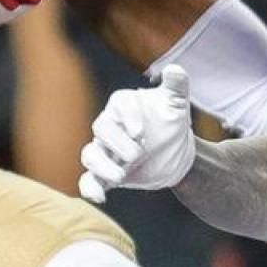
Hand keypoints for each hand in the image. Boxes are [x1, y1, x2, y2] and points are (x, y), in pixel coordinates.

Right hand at [78, 66, 195, 202]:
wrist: (175, 154)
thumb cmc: (171, 123)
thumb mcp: (177, 104)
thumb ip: (177, 86)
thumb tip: (175, 70)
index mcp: (124, 105)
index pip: (119, 104)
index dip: (128, 117)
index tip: (141, 131)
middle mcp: (110, 126)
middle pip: (101, 128)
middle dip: (118, 142)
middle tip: (139, 153)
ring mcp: (106, 150)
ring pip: (90, 154)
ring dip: (102, 166)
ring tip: (121, 175)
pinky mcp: (106, 173)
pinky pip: (89, 179)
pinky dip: (89, 188)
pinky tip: (99, 197)